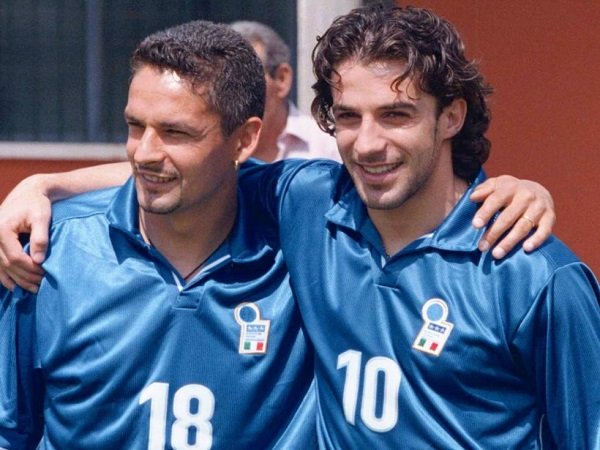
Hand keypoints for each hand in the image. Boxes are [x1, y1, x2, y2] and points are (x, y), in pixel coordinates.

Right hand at [0, 175, 49, 292]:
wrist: (29, 192)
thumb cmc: (37, 204)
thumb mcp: (42, 218)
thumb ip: (40, 238)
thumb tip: (39, 260)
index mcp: (2, 230)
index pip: (15, 257)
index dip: (30, 269)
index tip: (45, 275)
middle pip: (7, 265)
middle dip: (25, 277)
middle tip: (42, 286)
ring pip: (1, 267)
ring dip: (16, 280)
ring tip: (33, 289)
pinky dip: (6, 276)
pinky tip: (16, 286)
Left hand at [470, 175, 554, 258]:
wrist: (537, 190)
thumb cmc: (509, 192)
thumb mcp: (496, 185)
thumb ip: (484, 190)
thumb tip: (473, 197)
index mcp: (510, 187)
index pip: (496, 199)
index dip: (485, 212)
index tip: (475, 226)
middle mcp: (526, 196)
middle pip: (508, 217)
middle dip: (494, 233)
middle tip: (482, 247)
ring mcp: (539, 207)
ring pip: (523, 226)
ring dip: (509, 242)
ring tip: (496, 254)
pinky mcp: (550, 217)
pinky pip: (545, 230)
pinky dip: (536, 240)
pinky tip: (526, 249)